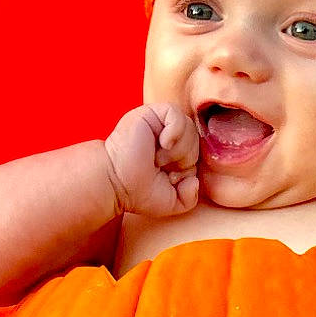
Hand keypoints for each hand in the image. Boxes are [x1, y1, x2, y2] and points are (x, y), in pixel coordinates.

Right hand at [103, 103, 199, 218]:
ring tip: (157, 158)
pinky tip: (163, 143)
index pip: (200, 153)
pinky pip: (175, 114)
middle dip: (184, 159)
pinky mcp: (150, 113)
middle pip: (197, 139)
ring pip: (189, 127)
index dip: (189, 168)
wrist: (115, 183)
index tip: (170, 178)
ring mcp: (159, 123)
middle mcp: (168, 136)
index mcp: (175, 153)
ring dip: (178, 149)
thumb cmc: (137, 192)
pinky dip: (175, 130)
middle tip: (161, 167)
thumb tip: (196, 181)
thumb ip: (190, 197)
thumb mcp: (171, 203)